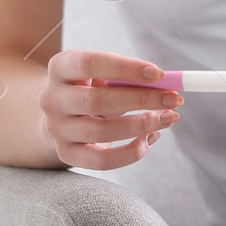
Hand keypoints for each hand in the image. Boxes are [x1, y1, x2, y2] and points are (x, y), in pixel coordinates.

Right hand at [40, 49, 182, 170]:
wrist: (60, 115)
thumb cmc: (91, 87)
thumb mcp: (102, 74)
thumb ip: (129, 78)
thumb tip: (168, 85)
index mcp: (60, 67)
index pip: (90, 63)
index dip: (126, 68)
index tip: (159, 74)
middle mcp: (52, 98)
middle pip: (97, 101)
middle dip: (142, 100)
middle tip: (174, 99)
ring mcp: (56, 129)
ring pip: (101, 132)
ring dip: (141, 125)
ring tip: (168, 118)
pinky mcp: (66, 154)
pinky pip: (101, 161)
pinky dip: (130, 152)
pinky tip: (150, 138)